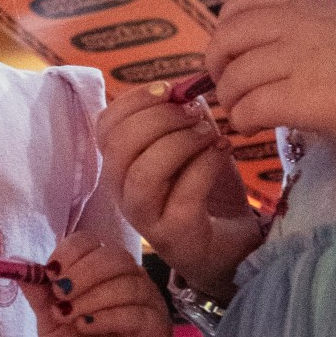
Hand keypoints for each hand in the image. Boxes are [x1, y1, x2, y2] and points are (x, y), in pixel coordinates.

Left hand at [31, 229, 171, 336]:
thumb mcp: (50, 321)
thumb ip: (40, 293)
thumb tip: (19, 264)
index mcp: (101, 272)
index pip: (92, 242)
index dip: (71, 252)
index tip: (51, 273)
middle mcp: (129, 281)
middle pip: (114, 257)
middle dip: (83, 273)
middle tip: (61, 295)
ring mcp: (147, 304)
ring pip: (127, 284)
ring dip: (93, 297)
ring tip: (70, 317)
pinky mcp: (157, 330)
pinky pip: (138, 313)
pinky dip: (109, 316)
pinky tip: (87, 327)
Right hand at [97, 87, 262, 304]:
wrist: (230, 245)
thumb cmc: (205, 192)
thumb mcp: (191, 145)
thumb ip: (182, 117)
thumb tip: (182, 91)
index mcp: (120, 165)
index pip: (104, 126)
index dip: (134, 100)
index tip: (170, 91)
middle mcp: (122, 193)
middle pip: (120, 146)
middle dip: (160, 118)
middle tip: (195, 114)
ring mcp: (144, 218)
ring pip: (144, 173)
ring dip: (180, 143)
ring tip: (210, 134)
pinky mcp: (173, 235)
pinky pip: (183, 193)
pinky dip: (206, 164)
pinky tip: (223, 152)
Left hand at [210, 0, 335, 152]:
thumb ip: (311, 31)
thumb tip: (272, 52)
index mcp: (311, 3)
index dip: (226, 27)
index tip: (233, 53)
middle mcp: (300, 23)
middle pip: (229, 37)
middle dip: (218, 67)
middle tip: (229, 91)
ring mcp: (300, 58)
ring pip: (235, 77)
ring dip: (231, 101)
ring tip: (244, 115)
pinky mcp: (303, 97)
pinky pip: (249, 107)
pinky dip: (243, 121)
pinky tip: (254, 130)